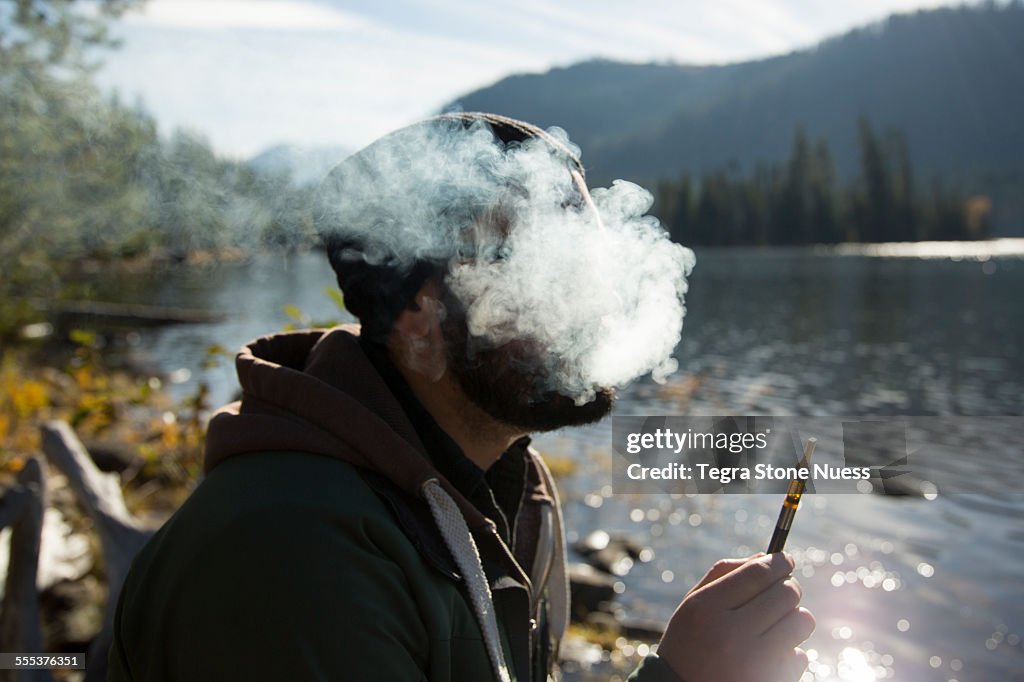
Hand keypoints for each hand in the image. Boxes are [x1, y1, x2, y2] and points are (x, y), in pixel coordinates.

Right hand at [656, 552, 814, 681]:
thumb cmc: (690, 643)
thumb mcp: (693, 605)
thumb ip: (724, 575)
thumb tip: (767, 557)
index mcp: (707, 608)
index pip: (758, 572)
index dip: (778, 562)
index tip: (785, 560)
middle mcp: (730, 633)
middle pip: (786, 593)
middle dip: (789, 588)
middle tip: (782, 593)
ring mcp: (754, 662)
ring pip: (802, 621)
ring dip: (795, 619)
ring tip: (776, 627)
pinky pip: (801, 655)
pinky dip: (790, 653)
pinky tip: (767, 658)